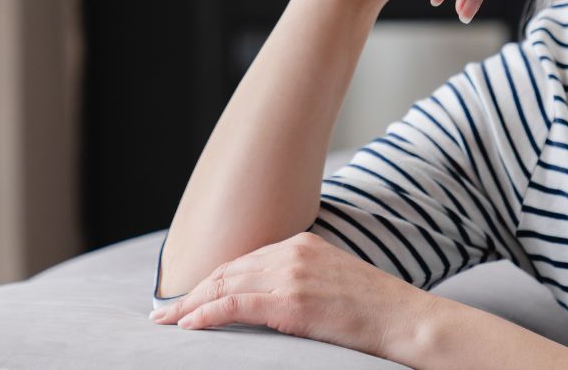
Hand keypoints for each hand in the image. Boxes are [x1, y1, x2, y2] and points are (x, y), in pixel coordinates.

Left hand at [148, 231, 432, 361]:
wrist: (404, 318)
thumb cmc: (374, 309)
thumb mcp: (332, 280)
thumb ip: (299, 279)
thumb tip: (265, 299)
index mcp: (302, 242)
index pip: (243, 260)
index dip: (212, 279)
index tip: (189, 297)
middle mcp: (293, 251)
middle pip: (228, 269)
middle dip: (192, 291)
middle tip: (163, 313)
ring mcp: (292, 274)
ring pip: (226, 285)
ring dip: (191, 304)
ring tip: (168, 323)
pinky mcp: (292, 301)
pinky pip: (236, 305)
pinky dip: (206, 314)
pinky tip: (189, 325)